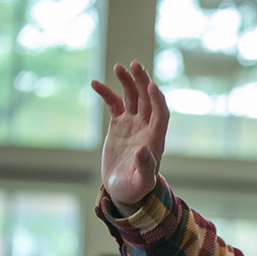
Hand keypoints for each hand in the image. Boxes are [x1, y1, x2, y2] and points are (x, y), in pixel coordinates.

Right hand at [91, 61, 169, 214]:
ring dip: (128, 82)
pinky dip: (107, 93)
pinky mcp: (119, 125)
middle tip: (134, 65)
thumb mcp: (140, 183)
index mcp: (155, 140)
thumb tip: (144, 150)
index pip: (161, 114)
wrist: (122, 190)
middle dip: (143, 82)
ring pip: (133, 98)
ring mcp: (133, 125)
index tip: (151, 85)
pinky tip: (95, 84)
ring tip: (118, 67)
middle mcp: (147, 129)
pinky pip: (114, 104)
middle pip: (148, 100)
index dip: (158, 100)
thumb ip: (145, 167)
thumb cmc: (134, 189)